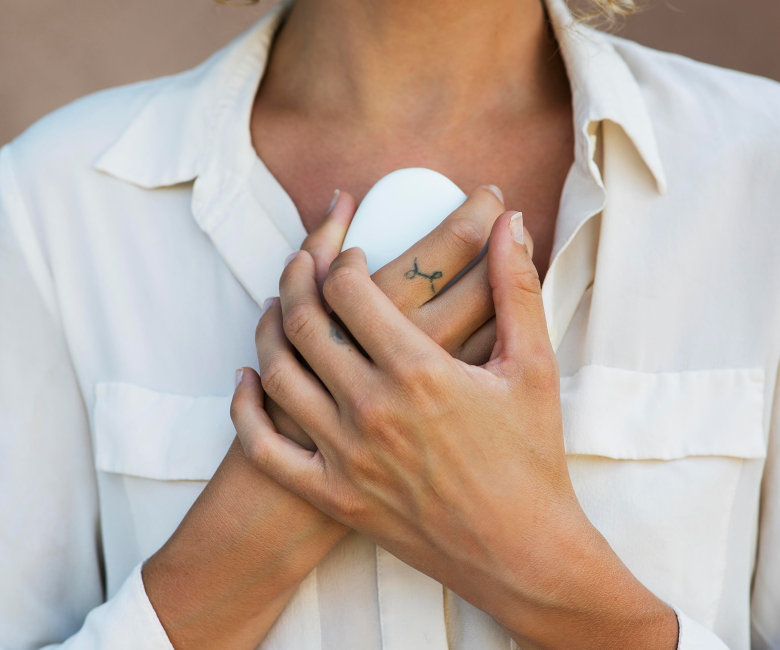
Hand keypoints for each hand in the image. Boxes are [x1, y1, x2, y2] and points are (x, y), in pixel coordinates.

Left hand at [232, 212, 677, 649]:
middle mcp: (372, 410)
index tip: (348, 250)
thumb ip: (516, 287)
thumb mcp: (532, 366)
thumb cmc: (532, 458)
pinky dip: (246, 407)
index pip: (350, 290)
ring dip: (269, 330)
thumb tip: (511, 222)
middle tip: (302, 263)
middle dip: (297, 280)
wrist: (522, 554)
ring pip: (279, 374)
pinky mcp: (333, 494)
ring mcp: (346, 456)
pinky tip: (249, 377)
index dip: (339, 257)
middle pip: (305, 324)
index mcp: (419, 371)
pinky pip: (265, 448)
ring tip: (277, 308)